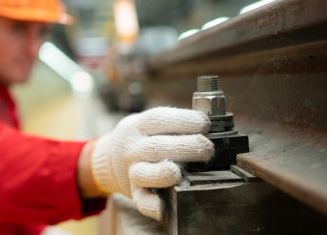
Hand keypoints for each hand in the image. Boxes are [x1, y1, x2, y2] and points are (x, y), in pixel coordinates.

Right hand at [91, 107, 212, 219]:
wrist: (110, 157)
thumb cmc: (144, 138)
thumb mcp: (150, 124)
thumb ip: (174, 124)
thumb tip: (216, 127)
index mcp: (139, 126)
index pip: (158, 119)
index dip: (183, 121)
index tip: (205, 124)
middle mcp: (134, 148)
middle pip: (155, 147)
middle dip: (184, 147)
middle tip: (207, 149)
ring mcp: (133, 170)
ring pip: (144, 173)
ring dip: (162, 173)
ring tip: (178, 174)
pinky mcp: (134, 192)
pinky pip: (141, 200)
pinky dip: (151, 205)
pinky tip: (163, 206)